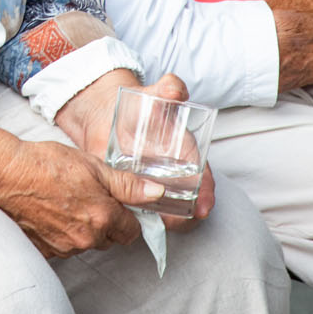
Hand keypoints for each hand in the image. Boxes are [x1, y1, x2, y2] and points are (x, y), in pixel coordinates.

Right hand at [0, 120, 167, 259]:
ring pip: (85, 242)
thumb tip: (158, 193)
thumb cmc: (46, 164)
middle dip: (105, 222)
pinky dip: (61, 233)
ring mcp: (64, 248)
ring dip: (82, 228)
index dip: (127, 215)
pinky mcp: (44, 251)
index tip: (117, 202)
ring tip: (65, 200)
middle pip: (109, 238)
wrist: (4, 174)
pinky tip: (49, 212)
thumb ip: (127, 185)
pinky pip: (63, 246)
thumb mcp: (92, 165)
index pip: (132, 231)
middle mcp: (86, 239)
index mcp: (103, 217)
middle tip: (88, 196)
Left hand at [56, 70, 213, 229]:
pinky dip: (145, 216)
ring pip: (168, 206)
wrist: (107, 112)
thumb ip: (169, 88)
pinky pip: (142, 207)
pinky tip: (141, 221)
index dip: (206, 192)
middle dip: (190, 213)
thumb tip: (177, 89)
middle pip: (188, 198)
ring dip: (170, 218)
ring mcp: (153, 181)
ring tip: (166, 225)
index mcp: (184, 151)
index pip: (202, 175)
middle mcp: (173, 171)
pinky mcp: (131, 187)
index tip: (204, 207)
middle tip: (184, 221)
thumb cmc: (139, 104)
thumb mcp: (155, 95)